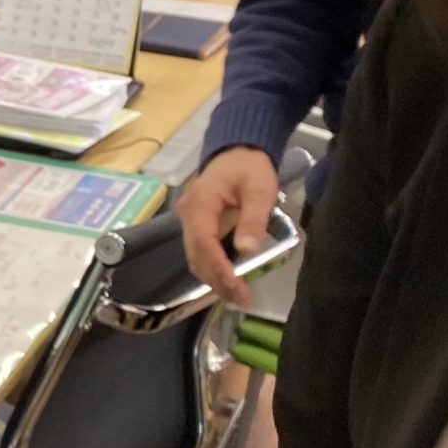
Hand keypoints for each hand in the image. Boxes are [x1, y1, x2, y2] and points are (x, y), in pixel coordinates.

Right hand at [177, 146, 281, 307]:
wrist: (238, 149)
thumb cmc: (249, 167)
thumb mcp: (259, 189)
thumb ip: (253, 219)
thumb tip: (246, 250)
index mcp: (200, 203)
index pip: (203, 241)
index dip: (218, 266)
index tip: (235, 285)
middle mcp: (187, 214)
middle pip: (195, 254)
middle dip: (217, 280)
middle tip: (241, 298)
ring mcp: (188, 219)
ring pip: (195, 256)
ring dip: (214, 278)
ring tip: (237, 294)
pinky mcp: (195, 224)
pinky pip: (199, 250)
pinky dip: (213, 267)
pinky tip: (229, 278)